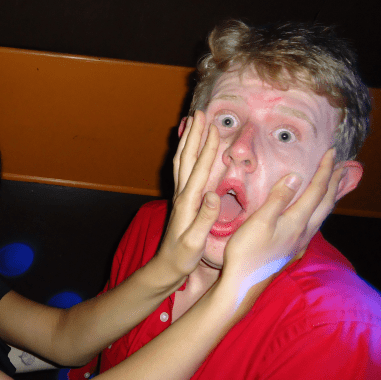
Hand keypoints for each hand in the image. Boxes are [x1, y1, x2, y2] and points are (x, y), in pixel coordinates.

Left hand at [154, 111, 221, 285]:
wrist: (166, 266)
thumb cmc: (182, 257)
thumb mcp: (195, 242)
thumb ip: (204, 218)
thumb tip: (212, 194)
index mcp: (188, 202)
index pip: (199, 170)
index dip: (207, 148)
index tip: (213, 128)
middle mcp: (181, 194)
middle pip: (187, 158)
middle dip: (194, 135)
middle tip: (199, 113)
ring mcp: (180, 195)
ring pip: (182, 161)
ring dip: (188, 140)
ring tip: (192, 122)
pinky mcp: (181, 199)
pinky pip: (182, 170)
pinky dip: (186, 154)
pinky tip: (190, 148)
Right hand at [221, 148, 340, 304]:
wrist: (244, 284)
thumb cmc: (247, 252)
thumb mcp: (259, 221)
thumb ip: (278, 198)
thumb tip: (296, 176)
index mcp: (297, 221)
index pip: (316, 190)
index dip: (324, 170)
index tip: (330, 152)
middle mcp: (304, 232)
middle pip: (325, 203)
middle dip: (333, 182)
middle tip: (340, 166)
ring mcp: (299, 242)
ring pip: (322, 215)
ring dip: (329, 197)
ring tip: (333, 185)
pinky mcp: (292, 250)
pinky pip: (314, 225)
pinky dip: (319, 211)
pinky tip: (313, 214)